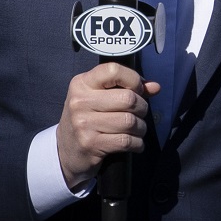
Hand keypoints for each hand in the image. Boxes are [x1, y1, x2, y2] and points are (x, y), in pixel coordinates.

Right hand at [56, 64, 160, 189]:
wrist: (66, 150)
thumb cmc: (87, 119)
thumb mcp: (99, 98)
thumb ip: (126, 88)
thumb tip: (155, 87)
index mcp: (82, 83)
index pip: (113, 70)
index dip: (133, 79)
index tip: (136, 90)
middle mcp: (80, 101)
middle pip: (128, 99)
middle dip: (142, 108)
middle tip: (139, 114)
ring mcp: (83, 124)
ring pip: (130, 121)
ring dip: (141, 128)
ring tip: (136, 130)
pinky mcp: (90, 144)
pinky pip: (126, 141)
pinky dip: (137, 144)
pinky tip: (134, 143)